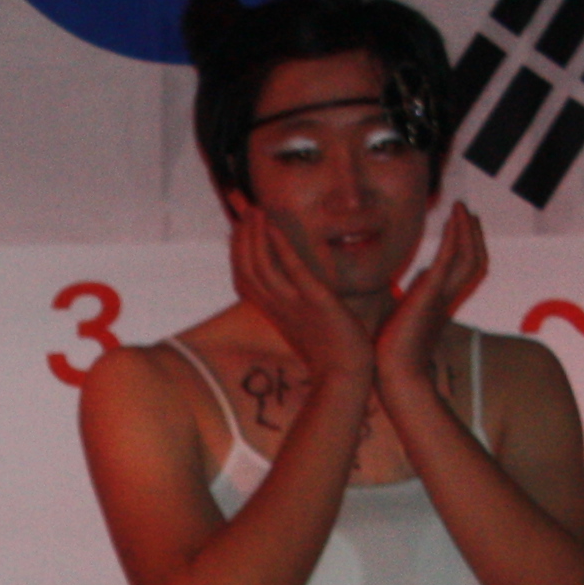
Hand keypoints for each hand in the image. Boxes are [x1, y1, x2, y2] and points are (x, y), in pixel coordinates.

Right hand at [226, 201, 375, 386]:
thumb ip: (299, 305)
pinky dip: (280, 246)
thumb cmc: (332, 354)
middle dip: (242, 236)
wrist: (346, 377)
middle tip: (243, 207)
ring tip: (256, 210)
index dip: (238, 251)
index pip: (244, 278)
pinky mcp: (314, 302)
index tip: (239, 226)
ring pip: (260, 267)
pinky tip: (276, 227)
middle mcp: (276, 308)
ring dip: (256, 236)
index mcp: (274, 313)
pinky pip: (291, 270)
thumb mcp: (308, 326)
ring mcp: (293, 305)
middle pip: (246, 268)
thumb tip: (301, 291)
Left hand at [375, 201, 487, 385]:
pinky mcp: (431, 295)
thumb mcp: (402, 320)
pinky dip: (453, 237)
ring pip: (468, 258)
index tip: (460, 228)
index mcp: (440, 306)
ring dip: (466, 231)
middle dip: (473, 236)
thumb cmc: (392, 356)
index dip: (465, 249)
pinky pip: (448, 259)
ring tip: (462, 209)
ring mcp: (442, 297)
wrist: (395, 375)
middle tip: (468, 212)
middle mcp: (447, 300)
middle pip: (474, 262)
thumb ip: (410, 301)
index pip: (462, 272)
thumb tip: (412, 285)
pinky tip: (454, 219)